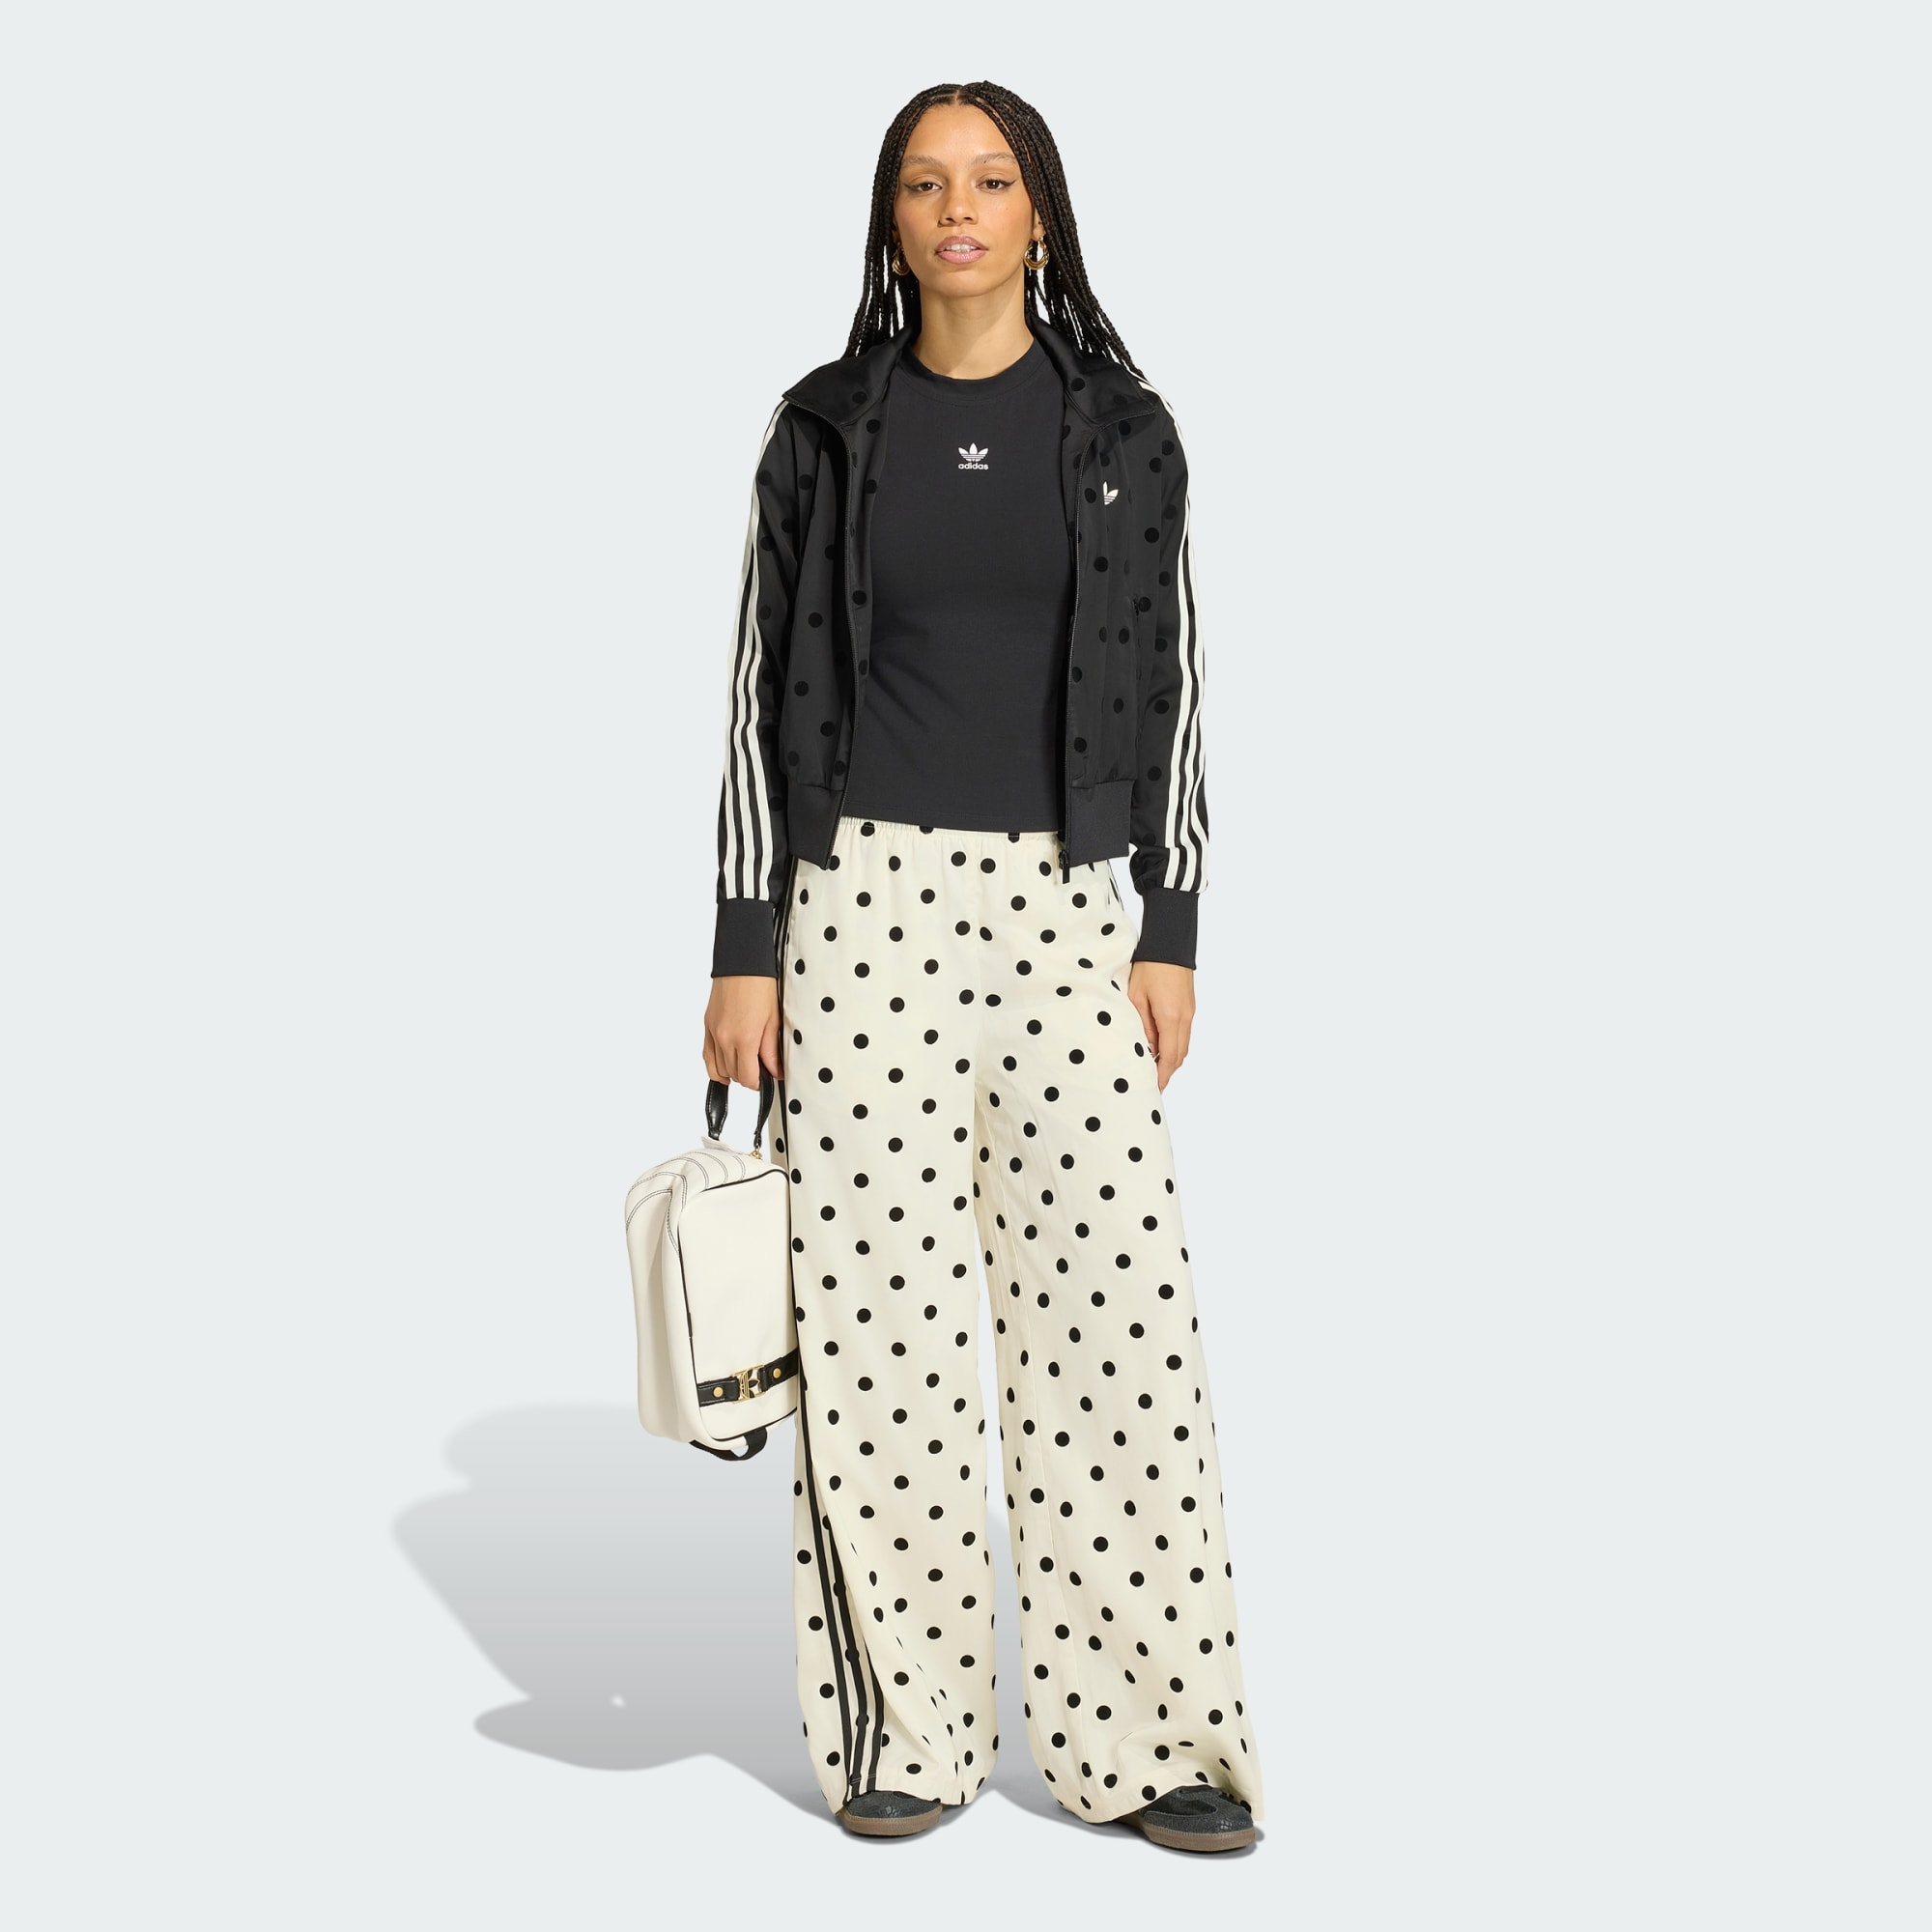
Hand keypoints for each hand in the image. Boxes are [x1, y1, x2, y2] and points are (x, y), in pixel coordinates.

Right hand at [703, 975, 781, 1089]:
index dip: (758, 1083)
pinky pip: (707, 1055)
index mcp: (744, 1039)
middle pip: (732, 1075)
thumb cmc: (760, 986)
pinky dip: (715, 1065)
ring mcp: (713, 1033)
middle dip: (747, 1076)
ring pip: (717, 1069)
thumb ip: (771, 1051)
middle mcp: (724, 1039)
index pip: (747, 1078)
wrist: (742, 963)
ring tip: (745, 1065)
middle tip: (760, 1068)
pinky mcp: (707, 1026)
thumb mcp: (773, 1020)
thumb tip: (775, 1072)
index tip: (766, 1078)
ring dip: (731, 1072)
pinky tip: (725, 1066)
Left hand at [1126, 960, 1194, 1089]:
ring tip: (1155, 1065)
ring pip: (1184, 1045)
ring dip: (1172, 1057)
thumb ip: (1142, 1025)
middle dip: (1168, 1070)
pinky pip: (1185, 1033)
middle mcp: (1185, 1018)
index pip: (1169, 1056)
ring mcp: (1190, 1012)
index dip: (1163, 1075)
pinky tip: (1161, 1044)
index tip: (1155, 1087)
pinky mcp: (1190, 1006)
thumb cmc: (1149, 967)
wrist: (1169, 943)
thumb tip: (1145, 1048)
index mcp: (1170, 1017)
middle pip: (1180, 1055)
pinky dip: (1175, 1044)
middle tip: (1153, 1081)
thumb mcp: (1136, 997)